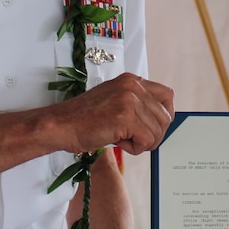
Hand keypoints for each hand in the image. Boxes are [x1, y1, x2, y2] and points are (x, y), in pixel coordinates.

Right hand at [52, 73, 173, 155]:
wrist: (61, 125)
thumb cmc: (83, 118)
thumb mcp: (114, 100)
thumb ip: (136, 104)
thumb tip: (160, 119)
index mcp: (132, 80)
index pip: (167, 95)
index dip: (164, 115)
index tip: (153, 128)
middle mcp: (133, 86)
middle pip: (166, 116)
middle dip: (154, 134)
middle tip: (134, 139)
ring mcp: (130, 100)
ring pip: (158, 131)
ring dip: (143, 142)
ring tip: (122, 140)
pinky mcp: (126, 117)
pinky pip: (147, 140)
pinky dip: (135, 148)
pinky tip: (119, 143)